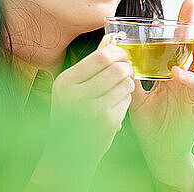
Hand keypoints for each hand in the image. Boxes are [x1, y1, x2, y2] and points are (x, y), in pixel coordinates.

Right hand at [47, 31, 135, 158]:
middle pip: (116, 68)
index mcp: (65, 82)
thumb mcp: (73, 88)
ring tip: (120, 88)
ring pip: (125, 84)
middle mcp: (75, 95)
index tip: (122, 55)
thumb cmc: (71, 116)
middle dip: (126, 67)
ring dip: (128, 83)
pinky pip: (127, 101)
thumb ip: (92, 63)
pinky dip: (126, 100)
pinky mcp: (106, 123)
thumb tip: (110, 37)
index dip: (118, 53)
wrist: (67, 155)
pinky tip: (117, 104)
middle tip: (127, 70)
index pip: (101, 57)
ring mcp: (91, 110)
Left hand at [128, 0, 193, 176]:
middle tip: (192, 17)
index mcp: (173, 72)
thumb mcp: (134, 94)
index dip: (183, 25)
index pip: (179, 44)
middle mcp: (185, 80)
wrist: (158, 149)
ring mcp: (193, 94)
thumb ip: (128, 74)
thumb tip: (111, 52)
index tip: (186, 3)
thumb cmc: (149, 119)